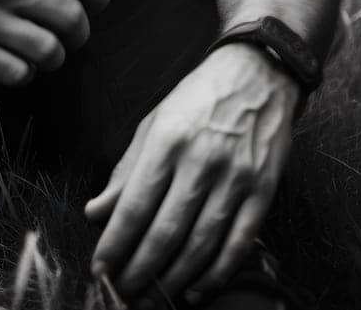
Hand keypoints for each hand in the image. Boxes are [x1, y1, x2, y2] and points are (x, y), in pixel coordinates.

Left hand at [83, 43, 299, 304]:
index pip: (135, 205)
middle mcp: (202, 161)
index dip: (116, 243)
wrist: (259, 73)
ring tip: (154, 296)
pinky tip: (197, 289)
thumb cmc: (198, 100)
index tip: (101, 268)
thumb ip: (125, 172)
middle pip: (166, 231)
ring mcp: (237, 178)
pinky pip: (239, 242)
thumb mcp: (153, 124)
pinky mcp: (264, 190)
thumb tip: (96, 212)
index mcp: (167, 141)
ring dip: (175, 278)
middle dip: (141, 269)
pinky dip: (216, 272)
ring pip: (201, 243)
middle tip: (125, 292)